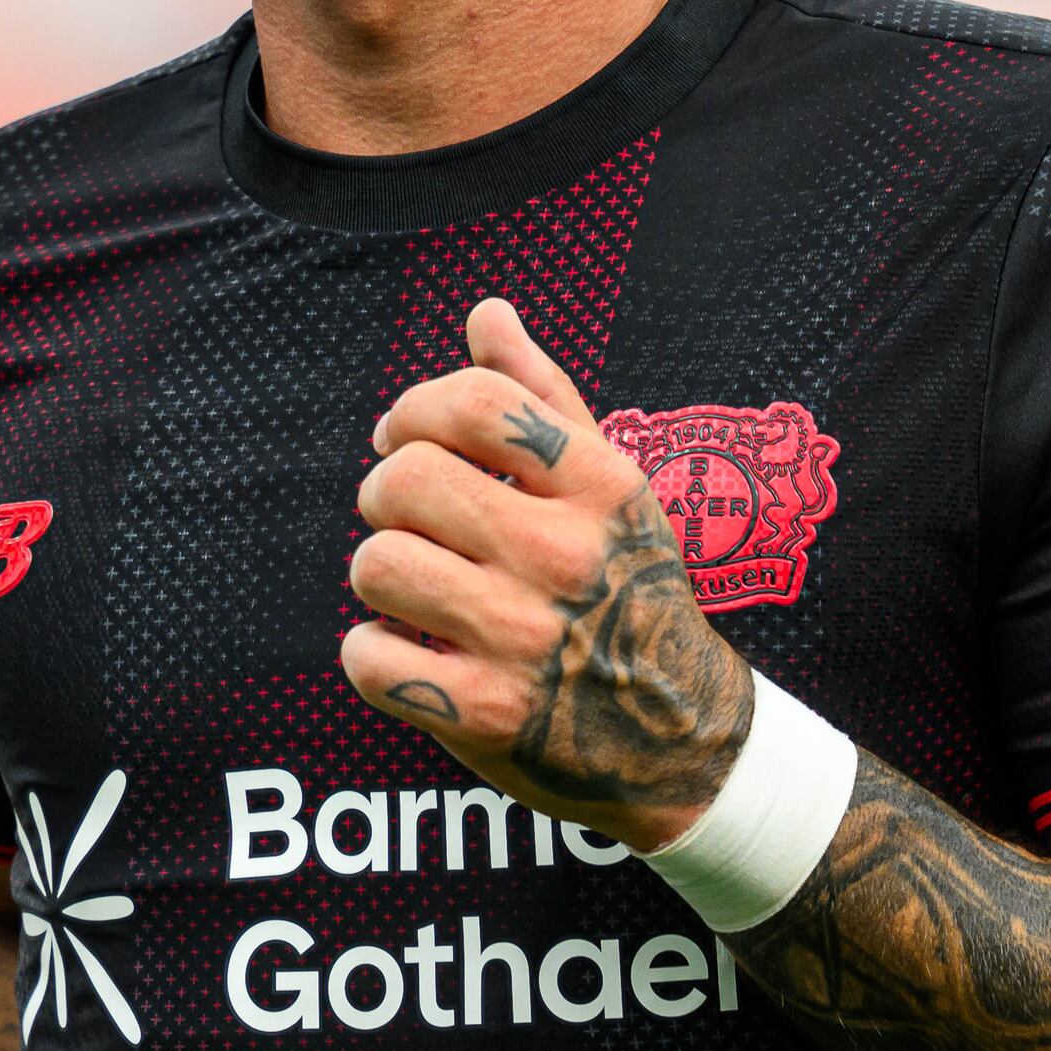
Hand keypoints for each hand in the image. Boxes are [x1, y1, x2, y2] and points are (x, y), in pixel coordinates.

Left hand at [343, 296, 755, 852]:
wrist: (683, 737)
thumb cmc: (630, 591)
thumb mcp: (609, 489)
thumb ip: (543, 398)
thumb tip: (486, 313)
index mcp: (599, 485)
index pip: (470, 403)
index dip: (410, 410)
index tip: (400, 439)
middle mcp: (563, 555)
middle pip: (403, 479)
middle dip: (383, 495)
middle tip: (406, 522)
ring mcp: (522, 638)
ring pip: (376, 564)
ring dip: (378, 576)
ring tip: (413, 592)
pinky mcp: (483, 714)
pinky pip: (367, 659)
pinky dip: (371, 656)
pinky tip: (410, 655)